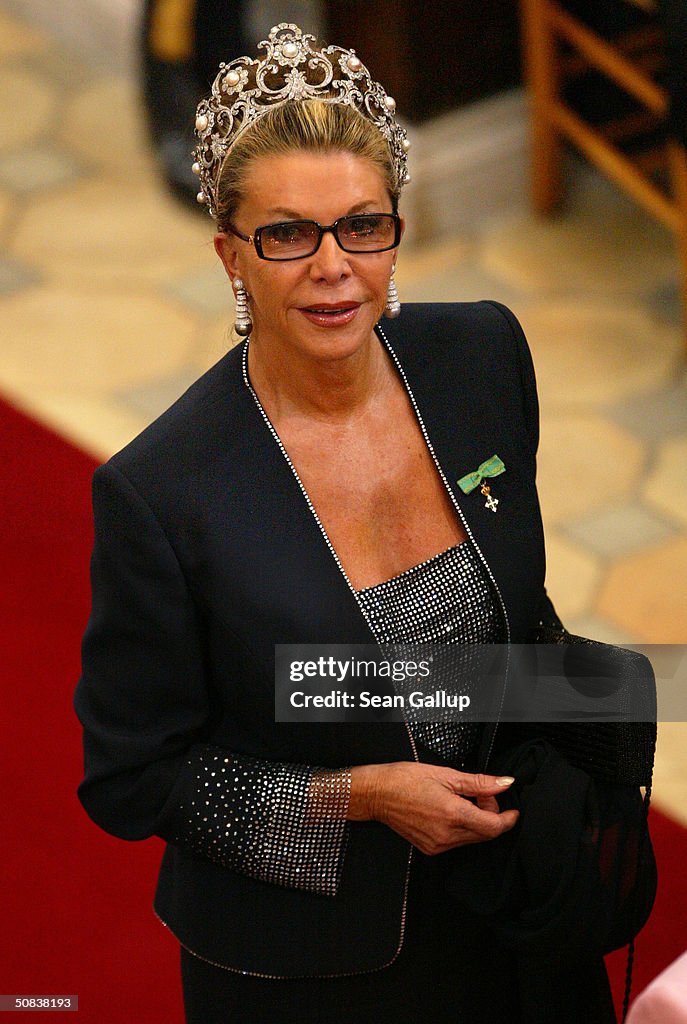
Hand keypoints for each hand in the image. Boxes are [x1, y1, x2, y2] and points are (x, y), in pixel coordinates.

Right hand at [349, 761, 518, 854]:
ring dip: (476, 822)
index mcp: (453, 814)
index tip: (513, 811)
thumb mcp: (446, 774)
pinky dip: (462, 828)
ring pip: (472, 838)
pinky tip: (450, 811)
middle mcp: (447, 835)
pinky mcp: (431, 848)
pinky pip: (457, 842)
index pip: (494, 827)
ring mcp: (438, 844)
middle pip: (485, 834)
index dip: (508, 819)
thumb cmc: (405, 780)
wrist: (377, 793)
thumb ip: (479, 783)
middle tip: (481, 796)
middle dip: (491, 815)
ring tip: (462, 800)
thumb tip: (504, 783)